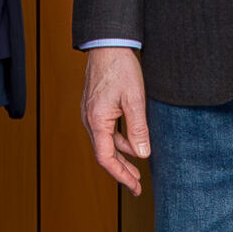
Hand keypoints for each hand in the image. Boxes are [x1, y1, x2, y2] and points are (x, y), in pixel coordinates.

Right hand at [80, 46, 151, 194]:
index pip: (105, 158)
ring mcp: (91, 113)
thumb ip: (138, 129)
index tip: (134, 187)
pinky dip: (119, 141)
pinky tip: (133, 144)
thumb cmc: (120, 68)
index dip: (120, 175)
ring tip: (139, 167)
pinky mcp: (95, 107)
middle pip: (105, 154)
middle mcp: (89, 120)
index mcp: (96, 121)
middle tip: (137, 186)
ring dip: (122, 156)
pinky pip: (107, 131)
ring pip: (106, 143)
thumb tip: (142, 155)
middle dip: (122, 171)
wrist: (107, 44)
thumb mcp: (135, 99)